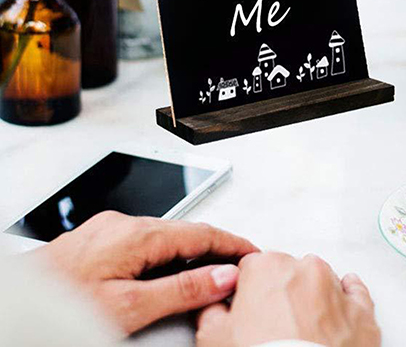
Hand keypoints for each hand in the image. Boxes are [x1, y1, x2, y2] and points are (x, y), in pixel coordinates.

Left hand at [37, 211, 258, 334]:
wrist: (12, 309)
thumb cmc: (61, 309)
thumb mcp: (129, 308)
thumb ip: (181, 290)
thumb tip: (223, 276)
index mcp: (138, 234)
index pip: (203, 233)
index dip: (233, 244)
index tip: (254, 255)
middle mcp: (124, 223)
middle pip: (185, 232)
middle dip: (215, 248)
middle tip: (239, 267)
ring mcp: (107, 229)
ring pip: (163, 237)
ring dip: (189, 253)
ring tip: (209, 274)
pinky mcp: (94, 241)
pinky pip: (142, 241)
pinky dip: (165, 255)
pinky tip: (166, 273)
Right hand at [196, 252, 379, 346]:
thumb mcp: (214, 337)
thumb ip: (213, 310)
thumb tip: (214, 305)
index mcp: (267, 268)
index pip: (251, 267)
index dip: (247, 290)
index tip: (247, 307)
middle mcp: (305, 269)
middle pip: (288, 272)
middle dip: (280, 293)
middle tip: (270, 326)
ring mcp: (336, 288)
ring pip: (322, 280)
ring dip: (312, 298)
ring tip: (299, 330)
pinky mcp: (361, 311)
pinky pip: (356, 294)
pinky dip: (346, 301)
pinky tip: (336, 313)